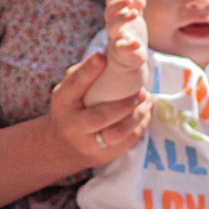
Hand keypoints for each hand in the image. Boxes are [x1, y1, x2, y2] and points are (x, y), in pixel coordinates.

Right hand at [49, 47, 150, 170]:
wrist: (63, 146)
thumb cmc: (71, 107)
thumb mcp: (68, 91)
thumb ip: (83, 75)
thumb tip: (108, 54)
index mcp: (62, 103)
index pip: (74, 86)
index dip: (88, 72)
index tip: (103, 57)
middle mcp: (72, 125)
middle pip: (99, 117)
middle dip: (123, 104)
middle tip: (141, 91)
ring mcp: (88, 143)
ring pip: (116, 134)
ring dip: (136, 116)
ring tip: (146, 101)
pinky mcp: (104, 155)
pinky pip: (126, 142)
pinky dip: (140, 126)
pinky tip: (146, 112)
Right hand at [102, 0, 147, 73]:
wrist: (128, 59)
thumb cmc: (130, 35)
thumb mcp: (134, 19)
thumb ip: (136, 7)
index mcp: (115, 16)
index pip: (111, 1)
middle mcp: (113, 27)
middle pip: (109, 13)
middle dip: (117, 4)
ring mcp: (116, 39)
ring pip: (112, 27)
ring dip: (122, 18)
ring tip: (136, 13)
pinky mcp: (123, 53)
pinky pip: (123, 49)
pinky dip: (129, 45)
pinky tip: (137, 43)